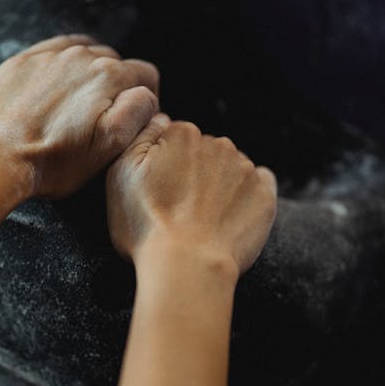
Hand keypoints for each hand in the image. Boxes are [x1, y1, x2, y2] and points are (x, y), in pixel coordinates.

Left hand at [0, 34, 159, 199]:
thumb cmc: (52, 161)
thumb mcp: (109, 147)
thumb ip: (137, 113)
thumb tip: (147, 95)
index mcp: (108, 77)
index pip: (146, 74)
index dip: (146, 99)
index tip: (132, 120)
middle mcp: (80, 56)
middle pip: (116, 62)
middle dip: (117, 86)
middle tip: (101, 118)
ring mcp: (48, 55)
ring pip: (85, 54)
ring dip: (89, 75)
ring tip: (76, 107)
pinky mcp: (22, 61)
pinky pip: (53, 52)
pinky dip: (61, 66)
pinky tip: (55, 91)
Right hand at [106, 116, 277, 278]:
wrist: (186, 266)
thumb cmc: (146, 225)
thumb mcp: (119, 175)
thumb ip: (139, 137)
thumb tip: (161, 119)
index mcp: (182, 135)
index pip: (174, 140)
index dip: (165, 165)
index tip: (160, 191)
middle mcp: (218, 144)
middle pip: (205, 153)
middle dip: (194, 174)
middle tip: (179, 209)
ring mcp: (245, 169)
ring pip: (231, 168)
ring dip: (220, 185)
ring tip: (204, 219)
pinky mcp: (265, 195)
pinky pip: (260, 184)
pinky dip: (248, 195)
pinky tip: (231, 215)